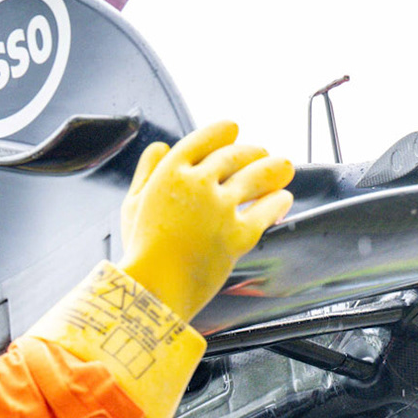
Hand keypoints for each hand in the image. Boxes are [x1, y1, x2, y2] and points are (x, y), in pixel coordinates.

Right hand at [119, 120, 295, 320]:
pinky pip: (267, 210)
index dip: (222, 131)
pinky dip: (279, 201)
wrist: (153, 290)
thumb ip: (147, 171)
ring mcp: (221, 209)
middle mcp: (198, 184)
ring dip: (273, 168)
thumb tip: (159, 147)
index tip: (233, 128)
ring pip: (257, 177)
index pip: (204, 139)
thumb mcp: (133, 204)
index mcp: (170, 172)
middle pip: (234, 156)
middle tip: (261, 151)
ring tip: (283, 166)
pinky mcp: (239, 235)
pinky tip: (283, 199)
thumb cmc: (141, 252)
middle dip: (251, 151)